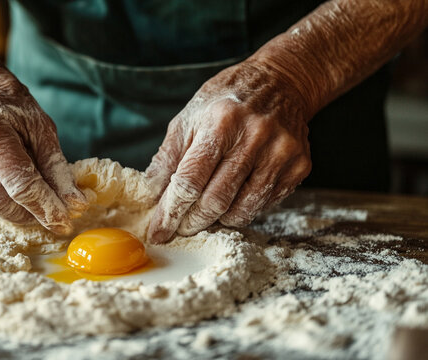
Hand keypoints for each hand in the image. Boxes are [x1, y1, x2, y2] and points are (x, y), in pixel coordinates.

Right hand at [0, 90, 87, 234]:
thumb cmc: (11, 107)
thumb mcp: (41, 128)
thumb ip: (56, 168)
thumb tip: (74, 205)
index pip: (18, 179)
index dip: (44, 206)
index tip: (63, 223)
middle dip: (28, 213)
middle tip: (49, 215)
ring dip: (12, 209)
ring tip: (27, 196)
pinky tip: (0, 182)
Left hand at [146, 61, 312, 243]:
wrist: (281, 82)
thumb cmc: (227, 101)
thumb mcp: (189, 118)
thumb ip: (168, 157)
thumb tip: (152, 194)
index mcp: (221, 122)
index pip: (190, 180)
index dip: (170, 212)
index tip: (158, 231)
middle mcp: (254, 137)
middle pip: (215, 200)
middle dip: (191, 222)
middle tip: (179, 229)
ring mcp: (280, 153)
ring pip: (242, 210)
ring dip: (217, 220)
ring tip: (204, 214)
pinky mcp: (298, 166)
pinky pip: (263, 205)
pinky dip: (242, 210)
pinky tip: (232, 199)